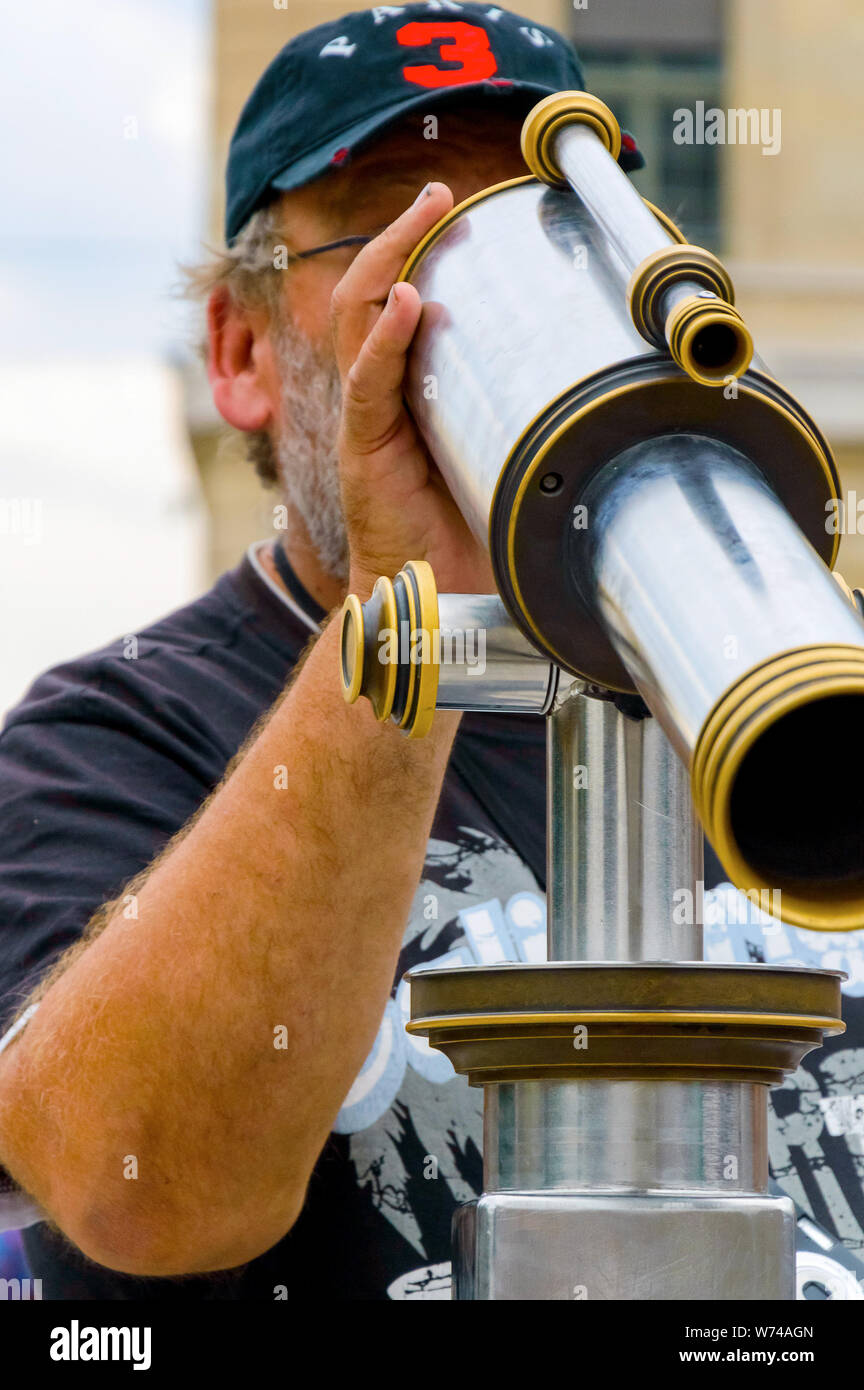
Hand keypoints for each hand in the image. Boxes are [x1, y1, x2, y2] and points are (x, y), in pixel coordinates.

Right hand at [330, 182, 495, 597]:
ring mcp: (367, 421)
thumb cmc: (474, 540)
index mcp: (413, 395)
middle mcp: (382, 398)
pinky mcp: (363, 451)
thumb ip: (529, 418)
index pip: (405, 306)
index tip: (463, 210)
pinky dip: (386, 339)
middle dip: (402, 237)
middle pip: (374, 296)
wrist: (436, 609)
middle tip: (440, 193)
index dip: (424, 254)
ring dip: (390, 261)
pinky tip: (408, 301)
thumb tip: (601, 379)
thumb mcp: (513, 462)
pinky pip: (367, 383)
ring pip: (361, 322)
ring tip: (424, 215)